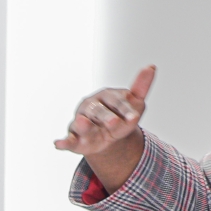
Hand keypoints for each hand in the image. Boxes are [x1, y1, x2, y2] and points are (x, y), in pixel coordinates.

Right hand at [55, 65, 155, 193]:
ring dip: (83, 125)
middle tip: (113, 122)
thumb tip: (151, 67)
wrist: (109, 136)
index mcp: (108, 97)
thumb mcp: (134, 105)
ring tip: (83, 122)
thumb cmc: (121, 117)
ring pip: (82, 124)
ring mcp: (82, 122)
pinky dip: (64, 142)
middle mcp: (92, 107)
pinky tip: (59, 144)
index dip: (126, 110)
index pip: (117, 102)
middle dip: (106, 117)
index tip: (135, 117)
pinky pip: (68, 140)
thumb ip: (141, 88)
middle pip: (99, 112)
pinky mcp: (75, 138)